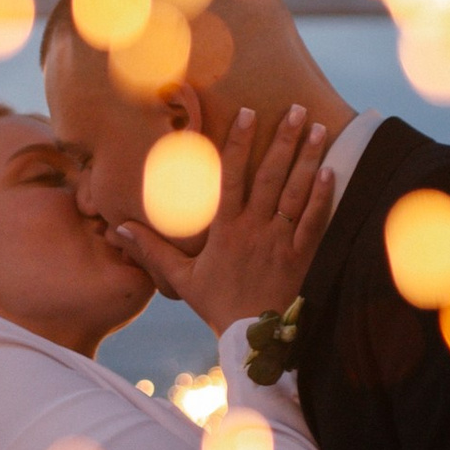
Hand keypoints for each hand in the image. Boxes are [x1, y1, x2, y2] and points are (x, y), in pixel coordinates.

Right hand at [111, 104, 335, 335]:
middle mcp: (254, 230)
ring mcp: (281, 241)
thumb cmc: (216, 306)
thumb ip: (152, 250)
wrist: (252, 340)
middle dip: (284, 140)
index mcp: (225, 230)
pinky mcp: (302, 255)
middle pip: (269, 177)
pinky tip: (330, 170)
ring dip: (307, 158)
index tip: (248, 113)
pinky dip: (322, 195)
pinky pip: (314, 220)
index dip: (240, 143)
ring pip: (295, 192)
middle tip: (297, 109)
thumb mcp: (180, 279)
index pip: (232, 178)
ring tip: (320, 127)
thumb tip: (120, 228)